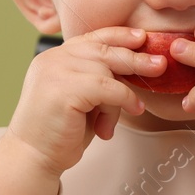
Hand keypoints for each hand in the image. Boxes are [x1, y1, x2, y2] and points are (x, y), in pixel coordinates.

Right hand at [2, 26, 165, 178]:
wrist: (34, 158)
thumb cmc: (60, 133)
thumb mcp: (82, 98)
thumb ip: (98, 80)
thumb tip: (135, 69)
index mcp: (55, 58)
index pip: (92, 38)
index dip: (119, 36)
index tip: (142, 38)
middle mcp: (53, 59)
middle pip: (103, 49)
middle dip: (135, 57)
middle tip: (160, 64)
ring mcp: (56, 72)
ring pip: (107, 71)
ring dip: (122, 94)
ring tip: (126, 113)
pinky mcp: (64, 89)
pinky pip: (108, 88)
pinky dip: (124, 100)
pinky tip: (133, 110)